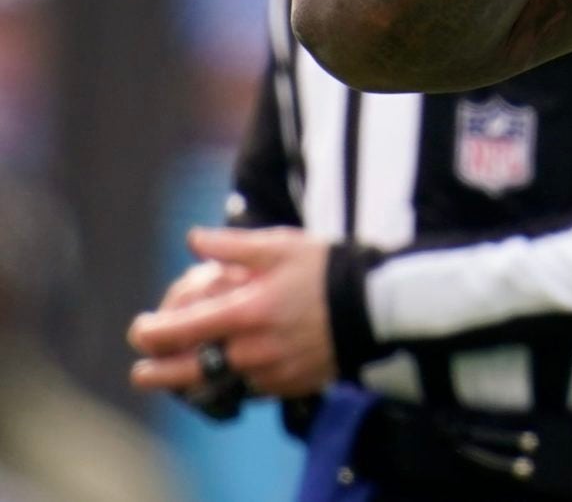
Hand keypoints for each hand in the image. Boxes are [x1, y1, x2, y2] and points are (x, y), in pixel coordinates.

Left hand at [128, 226, 336, 398]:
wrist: (377, 306)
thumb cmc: (327, 270)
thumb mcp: (281, 246)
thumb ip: (232, 245)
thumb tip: (193, 238)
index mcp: (245, 313)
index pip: (178, 332)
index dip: (150, 333)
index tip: (139, 330)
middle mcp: (252, 350)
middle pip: (187, 373)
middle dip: (157, 375)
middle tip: (141, 374)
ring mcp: (271, 373)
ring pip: (218, 385)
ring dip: (194, 381)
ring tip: (181, 377)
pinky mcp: (289, 386)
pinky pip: (250, 389)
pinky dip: (235, 381)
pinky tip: (234, 370)